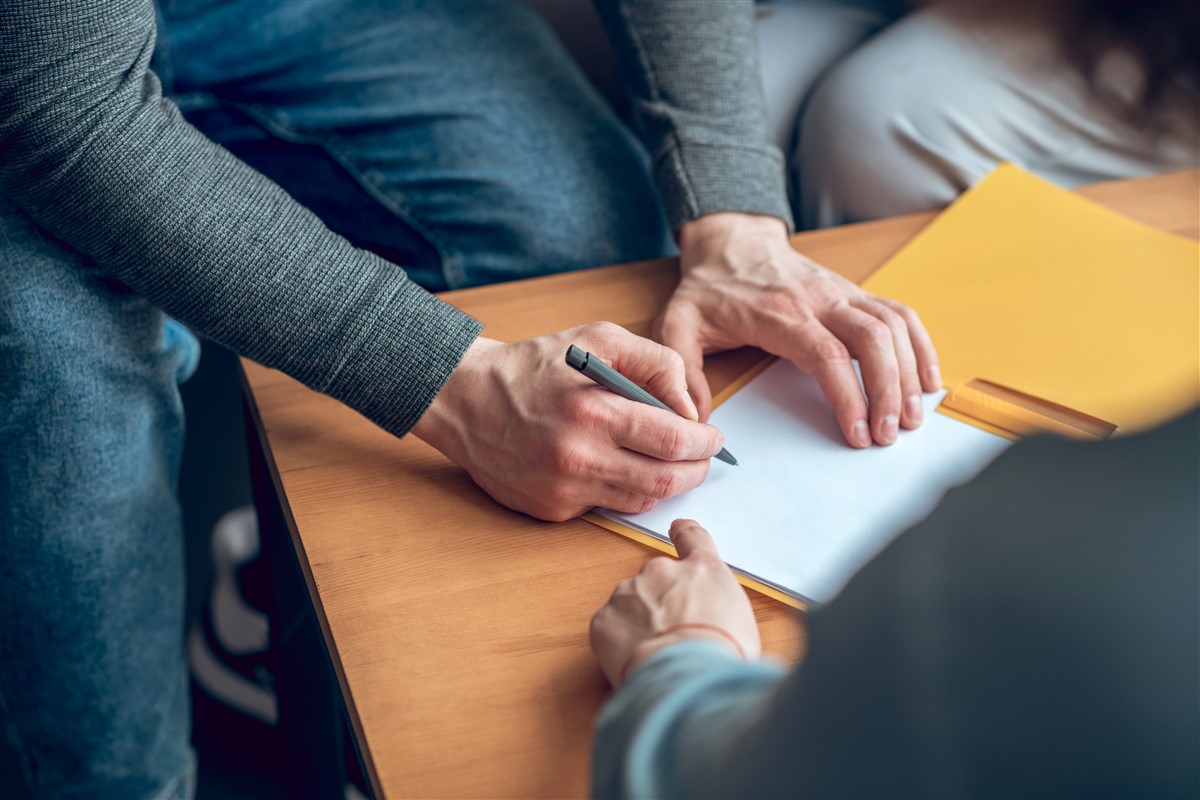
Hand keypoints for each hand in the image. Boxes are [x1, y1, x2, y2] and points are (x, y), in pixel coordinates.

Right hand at [411, 322, 726, 521]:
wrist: (464, 399)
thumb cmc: (533, 365)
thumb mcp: (598, 339)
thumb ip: (655, 363)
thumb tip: (691, 408)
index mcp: (594, 412)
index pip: (674, 442)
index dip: (705, 443)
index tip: (713, 437)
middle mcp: (579, 458)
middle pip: (666, 481)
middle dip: (696, 470)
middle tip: (703, 457)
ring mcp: (564, 490)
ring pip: (641, 499)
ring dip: (665, 482)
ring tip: (665, 459)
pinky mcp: (551, 510)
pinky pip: (607, 507)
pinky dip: (624, 489)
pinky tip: (617, 465)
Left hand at [590, 519, 760, 685]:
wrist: (687, 680)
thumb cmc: (723, 657)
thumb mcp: (743, 625)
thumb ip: (721, 610)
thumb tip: (716, 624)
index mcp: (703, 570)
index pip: (692, 538)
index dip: (684, 534)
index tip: (678, 530)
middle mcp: (662, 572)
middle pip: (658, 580)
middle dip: (662, 602)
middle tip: (674, 636)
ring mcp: (629, 593)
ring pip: (631, 604)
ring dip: (639, 623)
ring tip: (657, 655)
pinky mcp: (604, 619)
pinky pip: (610, 628)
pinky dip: (619, 643)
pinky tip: (636, 662)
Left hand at [659, 212, 940, 447]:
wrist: (732, 239)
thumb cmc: (708, 287)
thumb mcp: (677, 323)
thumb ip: (681, 371)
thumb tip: (695, 418)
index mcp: (779, 313)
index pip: (826, 354)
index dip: (848, 395)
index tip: (857, 432)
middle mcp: (819, 299)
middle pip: (871, 340)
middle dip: (888, 390)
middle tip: (890, 434)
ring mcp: (842, 293)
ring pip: (892, 327)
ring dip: (909, 373)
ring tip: (911, 417)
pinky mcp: (855, 293)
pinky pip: (899, 314)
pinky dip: (921, 346)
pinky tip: (928, 380)